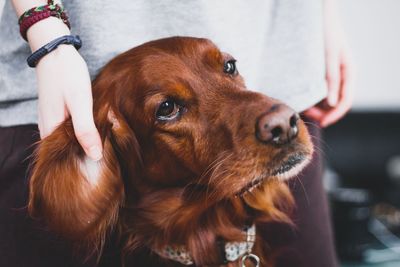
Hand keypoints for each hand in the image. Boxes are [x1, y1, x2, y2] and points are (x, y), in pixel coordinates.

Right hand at [36, 45, 102, 160]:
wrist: (56, 51)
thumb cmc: (67, 75)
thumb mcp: (80, 103)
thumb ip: (85, 130)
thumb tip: (95, 156)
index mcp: (51, 131)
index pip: (69, 158)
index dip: (87, 161)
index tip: (106, 162)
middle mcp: (47, 129)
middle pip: (69, 150)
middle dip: (87, 152)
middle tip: (109, 150)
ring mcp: (50, 121)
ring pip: (69, 139)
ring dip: (85, 141)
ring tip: (105, 141)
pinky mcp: (56, 113)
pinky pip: (69, 129)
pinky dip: (82, 130)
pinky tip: (94, 126)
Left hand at [303, 0, 354, 127]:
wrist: (316, 15)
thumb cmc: (326, 32)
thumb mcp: (329, 56)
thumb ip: (332, 78)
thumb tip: (331, 104)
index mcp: (348, 72)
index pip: (345, 100)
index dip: (335, 115)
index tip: (323, 123)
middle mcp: (340, 75)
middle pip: (333, 101)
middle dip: (321, 111)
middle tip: (306, 115)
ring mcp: (329, 74)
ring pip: (323, 97)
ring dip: (314, 105)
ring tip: (300, 106)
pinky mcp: (317, 72)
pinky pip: (315, 88)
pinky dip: (309, 95)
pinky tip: (298, 97)